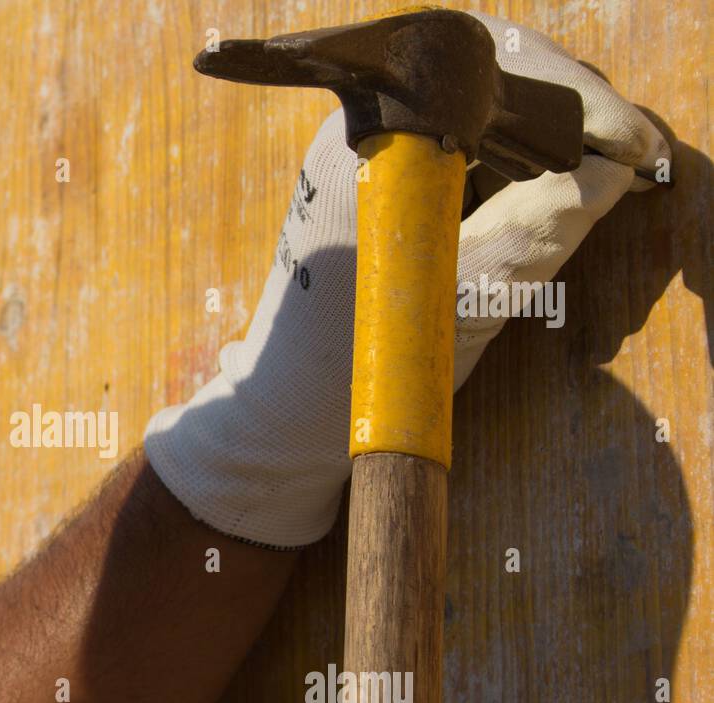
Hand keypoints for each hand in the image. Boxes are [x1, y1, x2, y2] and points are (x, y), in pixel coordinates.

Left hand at [144, 12, 668, 548]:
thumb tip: (613, 171)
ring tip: (607, 181)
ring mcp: (381, 160)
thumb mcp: (457, 300)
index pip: (485, 70)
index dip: (570, 95)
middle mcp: (369, 134)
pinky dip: (527, 177)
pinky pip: (477, 157)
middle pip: (493, 84)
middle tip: (632, 157)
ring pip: (492, 120)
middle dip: (571, 119)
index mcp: (366, 139)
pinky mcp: (397, 193)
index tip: (625, 142)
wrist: (290, 411)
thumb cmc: (350, 362)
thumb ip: (533, 229)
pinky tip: (567, 200)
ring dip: (555, 149)